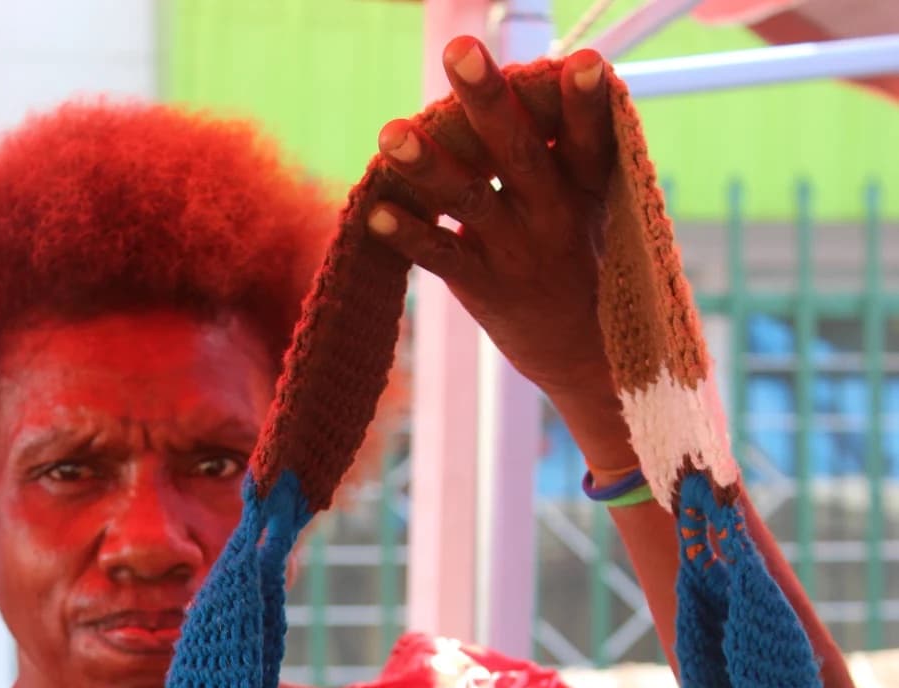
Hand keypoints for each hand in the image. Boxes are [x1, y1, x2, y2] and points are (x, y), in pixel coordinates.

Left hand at [370, 39, 637, 475]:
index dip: (584, 102)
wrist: (588, 357)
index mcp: (584, 186)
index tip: (584, 61)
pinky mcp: (486, 288)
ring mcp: (517, 254)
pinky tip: (375, 213)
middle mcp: (552, 215)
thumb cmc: (582, 258)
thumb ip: (563, 146)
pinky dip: (409, 237)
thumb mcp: (591, 201)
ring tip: (390, 133)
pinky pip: (443, 258)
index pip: (588, 137)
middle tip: (460, 50)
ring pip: (470, 201)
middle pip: (518, 153)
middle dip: (488, 101)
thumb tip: (535, 75)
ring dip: (428, 166)